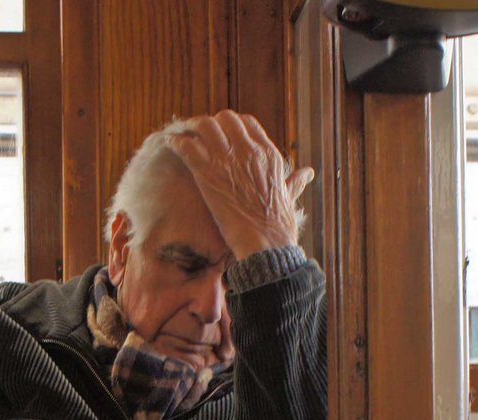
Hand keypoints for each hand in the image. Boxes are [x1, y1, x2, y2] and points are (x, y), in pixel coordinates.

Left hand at [167, 110, 314, 257]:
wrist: (266, 243)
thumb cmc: (278, 226)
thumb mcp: (290, 197)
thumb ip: (294, 181)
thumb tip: (307, 173)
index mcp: (268, 153)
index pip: (248, 123)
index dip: (232, 126)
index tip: (223, 135)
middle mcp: (248, 150)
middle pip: (225, 119)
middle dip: (211, 123)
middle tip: (200, 135)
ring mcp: (227, 160)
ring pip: (205, 125)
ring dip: (191, 128)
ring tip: (183, 135)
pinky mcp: (208, 173)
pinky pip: (187, 146)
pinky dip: (176, 141)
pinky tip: (170, 144)